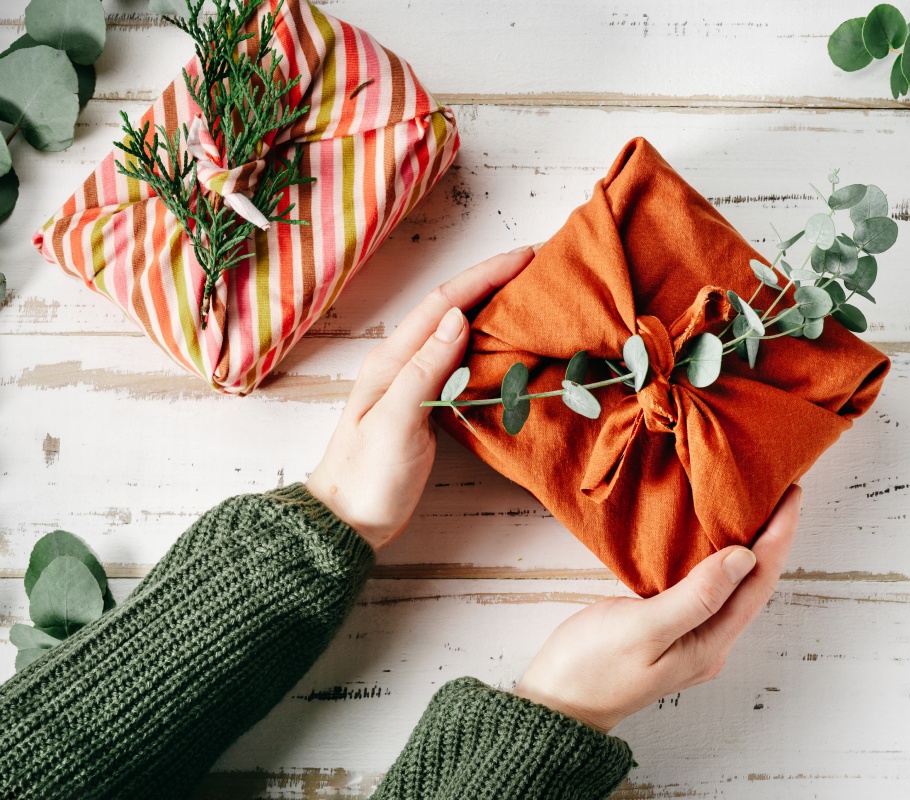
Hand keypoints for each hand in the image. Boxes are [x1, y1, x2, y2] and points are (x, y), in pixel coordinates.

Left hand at [307, 247, 536, 550]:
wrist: (347, 520)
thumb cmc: (366, 476)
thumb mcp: (395, 423)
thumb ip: (424, 369)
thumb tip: (458, 318)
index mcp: (392, 359)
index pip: (445, 303)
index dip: (485, 276)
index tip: (526, 258)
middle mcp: (403, 361)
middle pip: (453, 307)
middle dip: (494, 281)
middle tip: (539, 267)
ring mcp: (414, 381)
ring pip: (460, 331)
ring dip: (493, 308)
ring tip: (532, 296)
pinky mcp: (427, 404)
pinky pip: (462, 360)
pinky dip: (489, 343)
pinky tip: (510, 344)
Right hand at [513, 485, 801, 732]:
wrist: (555, 703)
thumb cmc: (592, 669)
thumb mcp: (643, 629)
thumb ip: (695, 596)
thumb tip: (743, 558)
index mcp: (710, 644)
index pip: (759, 583)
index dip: (779, 537)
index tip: (790, 495)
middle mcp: (709, 642)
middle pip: (753, 583)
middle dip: (770, 537)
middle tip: (778, 490)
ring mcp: (690, 636)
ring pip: (730, 583)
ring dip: (746, 544)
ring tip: (753, 505)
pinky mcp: (669, 627)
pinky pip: (705, 586)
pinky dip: (715, 556)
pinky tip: (709, 536)